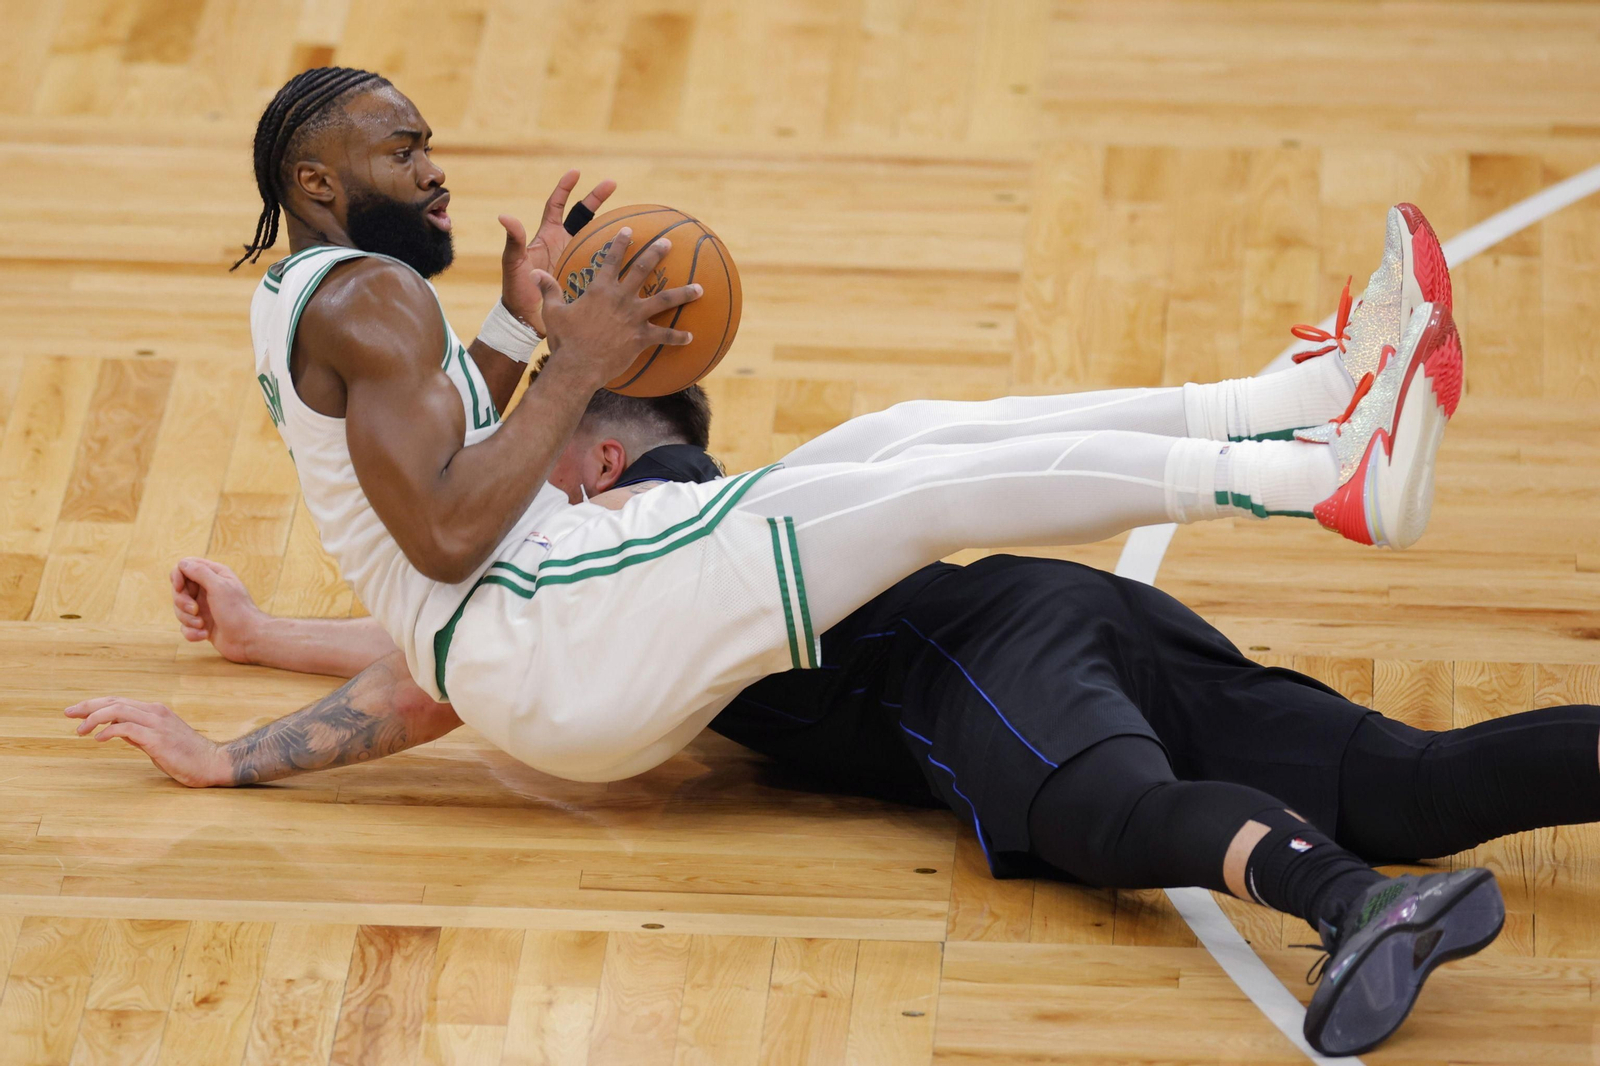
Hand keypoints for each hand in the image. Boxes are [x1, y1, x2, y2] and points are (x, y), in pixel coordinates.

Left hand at [65, 697, 226, 786]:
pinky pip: (127, 728)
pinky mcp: (157, 738)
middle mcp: (155, 712)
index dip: (94, 704)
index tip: (75, 711)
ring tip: (79, 730)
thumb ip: (137, 733)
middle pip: (115, 701)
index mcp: (155, 711)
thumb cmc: (187, 756)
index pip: (119, 701)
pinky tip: (98, 739)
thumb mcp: (157, 741)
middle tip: (68, 713)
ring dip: (94, 718)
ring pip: (118, 710)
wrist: (212, 763)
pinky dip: (109, 731)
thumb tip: (114, 730)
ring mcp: (157, 724)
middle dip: (88, 706)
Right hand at [171, 557, 266, 664]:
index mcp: (215, 575)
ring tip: (202, 625)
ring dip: (188, 619)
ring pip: (179, 610)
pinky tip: (204, 635)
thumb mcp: (219, 587)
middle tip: (195, 610)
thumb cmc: (237, 611)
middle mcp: (208, 590)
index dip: (178, 576)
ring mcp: (204, 608)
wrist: (249, 639)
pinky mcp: (202, 625)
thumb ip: (200, 572)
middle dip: (182, 602)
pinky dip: (192, 632)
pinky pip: (185, 627)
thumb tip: (183, 563)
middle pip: (179, 590)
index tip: (179, 588)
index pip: (186, 567)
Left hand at [499, 169, 616, 334]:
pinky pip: (605, 264)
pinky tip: (635, 254)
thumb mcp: (514, 265)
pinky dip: (618, 257)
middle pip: (583, 215)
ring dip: (613, 227)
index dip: (565, 188)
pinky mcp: (587, 277)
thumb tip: (505, 216)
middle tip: (612, 183)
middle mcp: (565, 245)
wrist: (528, 322)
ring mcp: (578, 260)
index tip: (576, 172)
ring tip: (631, 216)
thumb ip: (513, 241)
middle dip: (596, 198)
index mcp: (548, 237)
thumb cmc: (517, 292)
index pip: (557, 206)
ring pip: (599, 238)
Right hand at [534, 228, 701, 385]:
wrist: (577, 366)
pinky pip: (665, 336)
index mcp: (600, 289)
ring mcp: (634, 317)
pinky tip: (691, 337)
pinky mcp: (641, 338)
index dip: (620, 242)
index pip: (612, 258)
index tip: (629, 230)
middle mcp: (621, 298)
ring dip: (684, 293)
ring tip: (700, 288)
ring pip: (665, 299)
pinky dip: (678, 337)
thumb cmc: (564, 340)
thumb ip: (549, 290)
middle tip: (668, 242)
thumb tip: (535, 273)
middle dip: (657, 252)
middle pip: (643, 269)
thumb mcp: (553, 312)